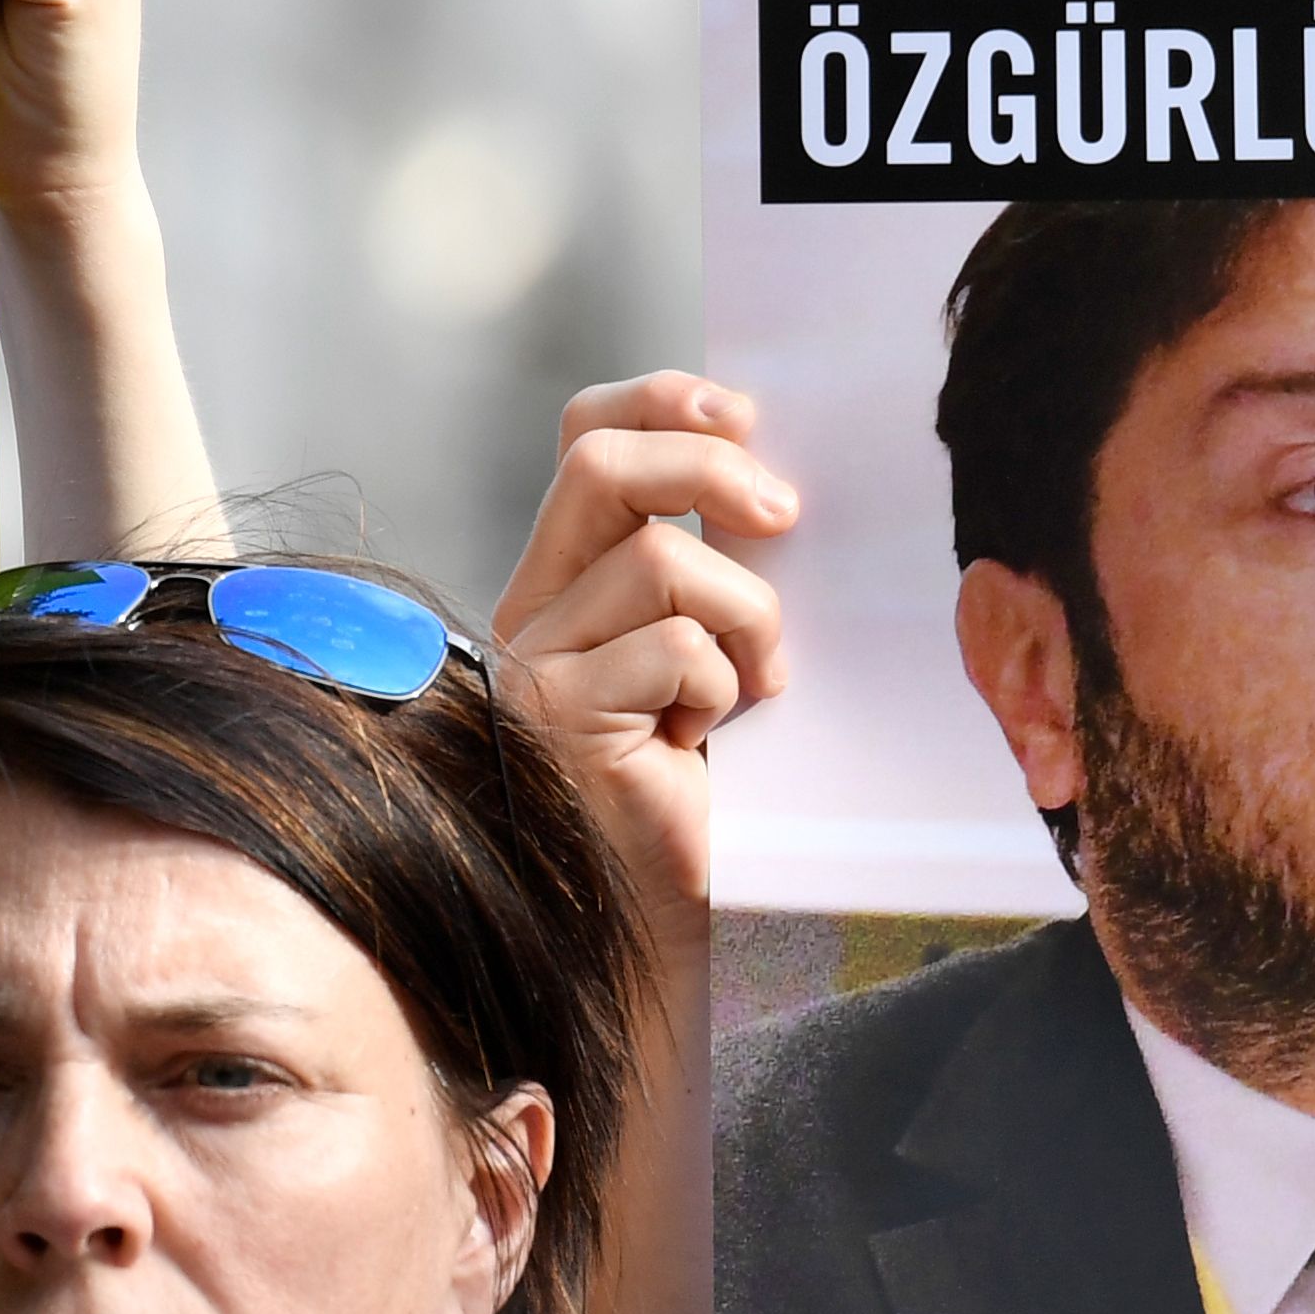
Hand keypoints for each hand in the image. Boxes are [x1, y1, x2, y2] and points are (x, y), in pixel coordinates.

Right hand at [493, 376, 797, 911]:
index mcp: (565, 578)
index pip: (584, 436)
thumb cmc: (703, 786)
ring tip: (755, 685)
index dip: (660, 401)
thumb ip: (717, 566)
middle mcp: (531, 609)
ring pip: (657, 559)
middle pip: (599, 465)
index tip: (743, 416)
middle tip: (783, 516)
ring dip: (745, 614)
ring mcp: (534, 663)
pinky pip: (673, 648)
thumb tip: (776, 480)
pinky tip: (707, 740)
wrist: (665, 912)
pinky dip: (722, 685)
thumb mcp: (715, 647)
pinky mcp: (560, 718)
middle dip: (707, 468)